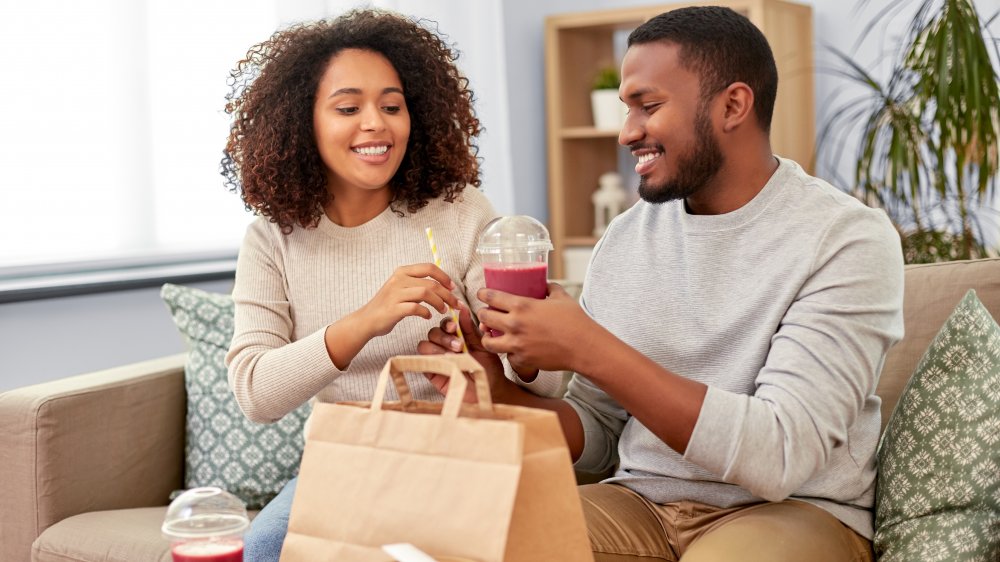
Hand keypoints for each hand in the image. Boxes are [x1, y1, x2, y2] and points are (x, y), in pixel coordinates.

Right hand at [355, 263, 459, 338]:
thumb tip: (442, 285)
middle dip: (447, 294)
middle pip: (431, 283)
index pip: (429, 268)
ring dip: (439, 303)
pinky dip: (425, 312)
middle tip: (455, 304)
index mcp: (402, 272)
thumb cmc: (389, 305)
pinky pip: (416, 308)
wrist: (367, 320)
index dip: (444, 277)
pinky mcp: (393, 309)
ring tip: (443, 311)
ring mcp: (395, 294)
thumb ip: (418, 284)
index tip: (453, 288)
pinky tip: (428, 316)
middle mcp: (399, 280)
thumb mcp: (402, 288)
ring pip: (426, 293)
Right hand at [418, 304, 510, 402]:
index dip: (447, 322)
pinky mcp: (432, 373)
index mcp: (457, 337)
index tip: (455, 327)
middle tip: (460, 347)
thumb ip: (471, 329)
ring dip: (438, 348)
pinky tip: (446, 363)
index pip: (445, 324)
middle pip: (433, 333)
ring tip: (454, 356)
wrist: (490, 389)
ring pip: (424, 345)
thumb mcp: (482, 345)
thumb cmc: (488, 367)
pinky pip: (422, 362)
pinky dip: (431, 359)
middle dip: (445, 337)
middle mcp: (445, 346)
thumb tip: (463, 310)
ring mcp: (437, 359)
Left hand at [477, 282, 596, 372]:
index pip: (492, 297)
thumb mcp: (561, 297)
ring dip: (487, 337)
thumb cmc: (575, 320)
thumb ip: (550, 288)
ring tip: (489, 335)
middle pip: (484, 317)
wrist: (584, 347)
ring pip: (488, 342)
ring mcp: (517, 344)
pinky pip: (507, 356)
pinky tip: (511, 349)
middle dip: (482, 314)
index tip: (481, 294)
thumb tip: (545, 284)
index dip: (483, 294)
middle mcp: (515, 324)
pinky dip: (508, 353)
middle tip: (484, 313)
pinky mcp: (522, 359)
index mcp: (522, 306)